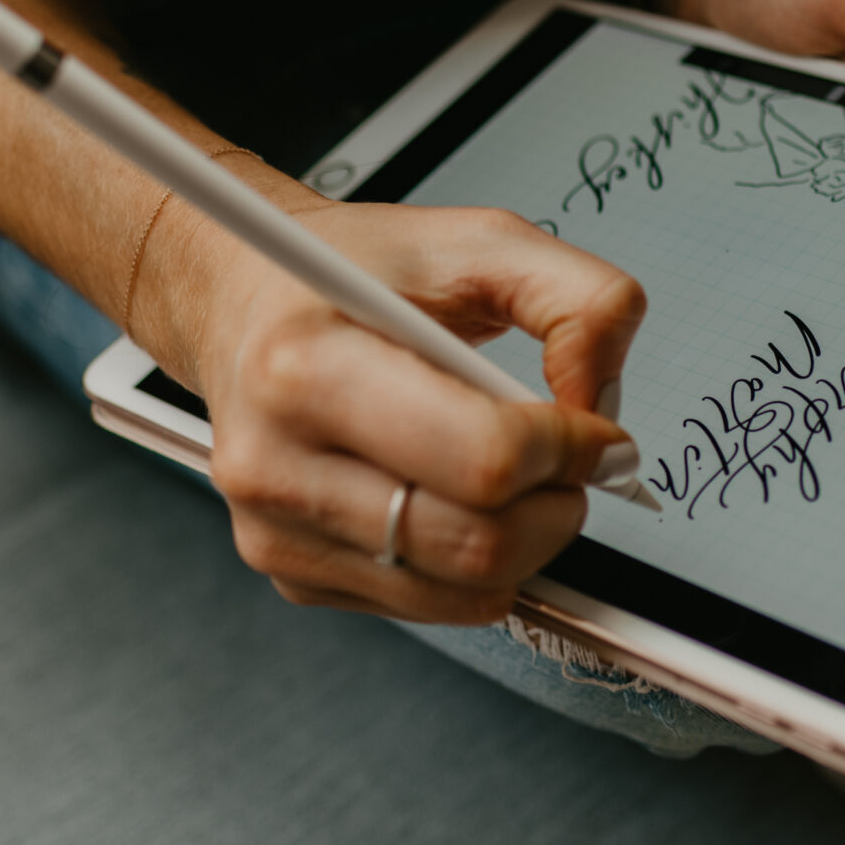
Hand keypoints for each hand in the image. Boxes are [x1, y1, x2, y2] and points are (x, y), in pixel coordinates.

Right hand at [156, 200, 646, 623]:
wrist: (241, 300)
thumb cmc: (350, 269)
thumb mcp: (480, 239)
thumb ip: (580, 298)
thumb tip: (603, 407)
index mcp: (307, 365)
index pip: (481, 460)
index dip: (568, 449)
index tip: (591, 428)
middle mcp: (275, 462)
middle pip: (478, 544)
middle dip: (558, 505)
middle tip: (567, 458)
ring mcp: (276, 531)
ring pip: (463, 592)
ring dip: (526, 541)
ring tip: (515, 472)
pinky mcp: (290, 574)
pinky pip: (430, 605)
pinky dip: (474, 563)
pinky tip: (453, 494)